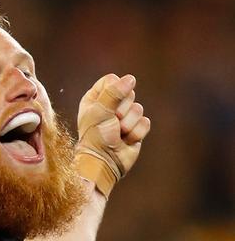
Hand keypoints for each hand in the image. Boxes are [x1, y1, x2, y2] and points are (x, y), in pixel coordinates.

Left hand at [76, 74, 150, 196]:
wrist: (104, 162)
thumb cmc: (96, 136)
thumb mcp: (100, 111)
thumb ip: (114, 93)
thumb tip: (131, 78)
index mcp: (95, 98)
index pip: (112, 80)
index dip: (114, 91)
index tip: (106, 105)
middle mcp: (109, 105)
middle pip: (128, 93)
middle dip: (122, 110)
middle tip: (112, 122)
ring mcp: (124, 117)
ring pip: (138, 108)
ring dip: (128, 124)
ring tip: (118, 133)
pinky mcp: (135, 129)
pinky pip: (145, 122)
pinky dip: (136, 133)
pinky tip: (126, 140)